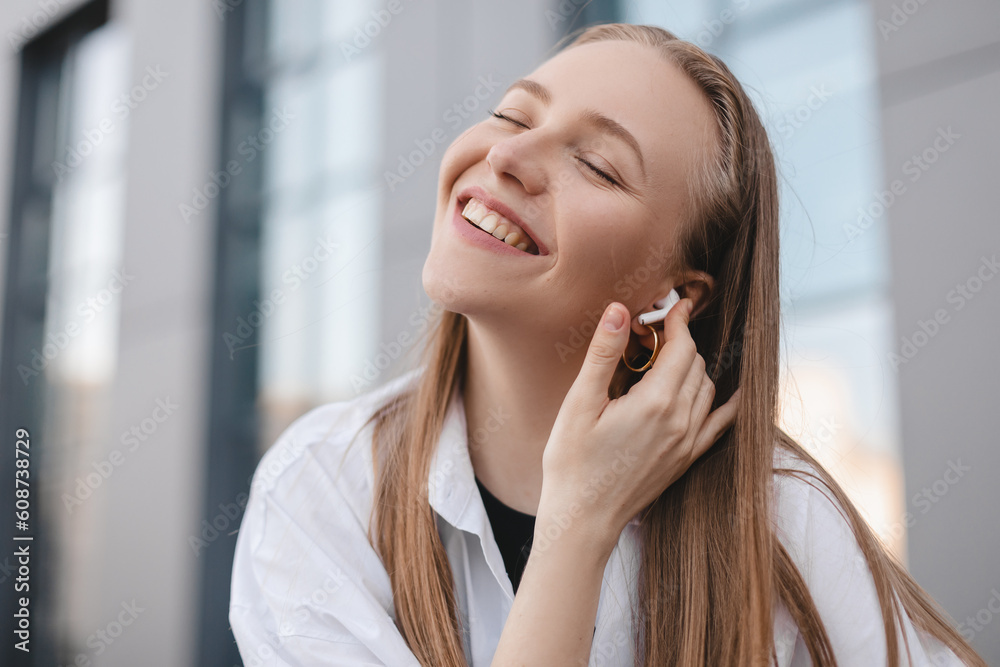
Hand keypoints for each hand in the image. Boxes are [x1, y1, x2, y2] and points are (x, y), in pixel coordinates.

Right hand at [538, 299, 741, 547]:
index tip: (672, 305)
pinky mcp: (687, 459)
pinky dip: (729, 401)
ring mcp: (688, 442)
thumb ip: (603, 354)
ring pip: (707, 388)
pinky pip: (721, 423)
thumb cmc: (572, 463)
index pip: (682, 347)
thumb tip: (619, 310)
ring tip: (664, 359)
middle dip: (679, 341)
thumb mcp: (579, 404)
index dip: (678, 321)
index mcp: (656, 403)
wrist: (583, 520)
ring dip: (693, 366)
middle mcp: (681, 421)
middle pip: (696, 364)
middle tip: (650, 334)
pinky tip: (733, 391)